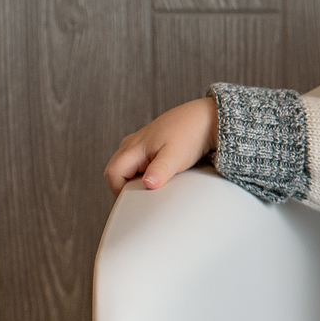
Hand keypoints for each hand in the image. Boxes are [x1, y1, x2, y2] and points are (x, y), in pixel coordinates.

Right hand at [103, 97, 218, 195]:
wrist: (206, 119)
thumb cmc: (190, 134)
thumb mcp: (175, 156)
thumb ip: (160, 170)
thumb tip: (148, 184)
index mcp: (133, 146)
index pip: (113, 174)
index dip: (120, 190)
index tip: (137, 200)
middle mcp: (132, 144)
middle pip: (116, 172)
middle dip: (127, 186)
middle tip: (147, 196)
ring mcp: (140, 145)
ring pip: (128, 168)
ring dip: (137, 180)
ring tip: (158, 185)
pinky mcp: (150, 147)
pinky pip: (139, 164)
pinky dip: (146, 174)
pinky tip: (163, 177)